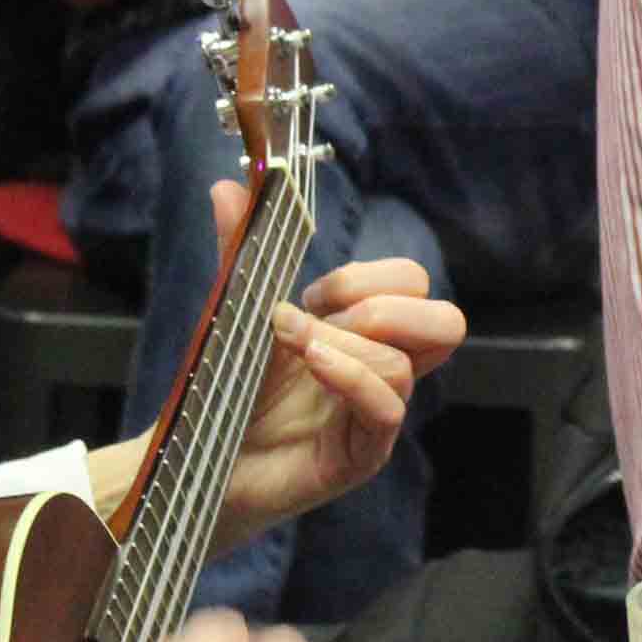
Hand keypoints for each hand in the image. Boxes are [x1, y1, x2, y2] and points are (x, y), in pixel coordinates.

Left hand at [211, 179, 466, 548]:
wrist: (195, 456)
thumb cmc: (227, 389)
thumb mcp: (238, 310)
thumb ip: (241, 252)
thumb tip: (229, 186)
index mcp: (365, 332)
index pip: (413, 284)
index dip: (366, 277)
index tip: (310, 295)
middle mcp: (383, 369)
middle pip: (446, 320)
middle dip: (384, 305)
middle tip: (323, 320)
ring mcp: (376, 414)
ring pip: (408, 362)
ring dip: (345, 343)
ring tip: (296, 352)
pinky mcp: (361, 454)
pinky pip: (388, 408)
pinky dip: (352, 377)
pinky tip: (313, 365)